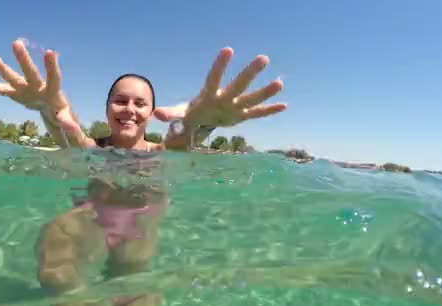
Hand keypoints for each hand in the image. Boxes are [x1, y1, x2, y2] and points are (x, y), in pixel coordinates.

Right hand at [0, 40, 80, 132]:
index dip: (51, 66)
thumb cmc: (62, 114)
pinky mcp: (18, 95)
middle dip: (23, 59)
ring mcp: (27, 90)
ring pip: (15, 79)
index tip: (50, 51)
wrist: (53, 112)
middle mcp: (38, 86)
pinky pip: (5, 92)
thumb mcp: (68, 120)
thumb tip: (71, 127)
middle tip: (16, 43)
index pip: (54, 77)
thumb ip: (69, 124)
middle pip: (31, 72)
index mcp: (53, 91)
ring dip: (4, 70)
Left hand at [154, 47, 285, 126]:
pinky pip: (257, 114)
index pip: (214, 78)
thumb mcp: (179, 115)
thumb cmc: (189, 113)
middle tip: (263, 58)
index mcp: (209, 94)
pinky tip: (284, 105)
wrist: (200, 121)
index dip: (219, 66)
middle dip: (249, 73)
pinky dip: (269, 111)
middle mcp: (225, 97)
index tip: (228, 50)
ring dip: (265, 92)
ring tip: (279, 82)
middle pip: (238, 84)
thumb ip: (170, 113)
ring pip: (251, 98)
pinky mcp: (241, 116)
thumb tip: (157, 114)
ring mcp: (235, 106)